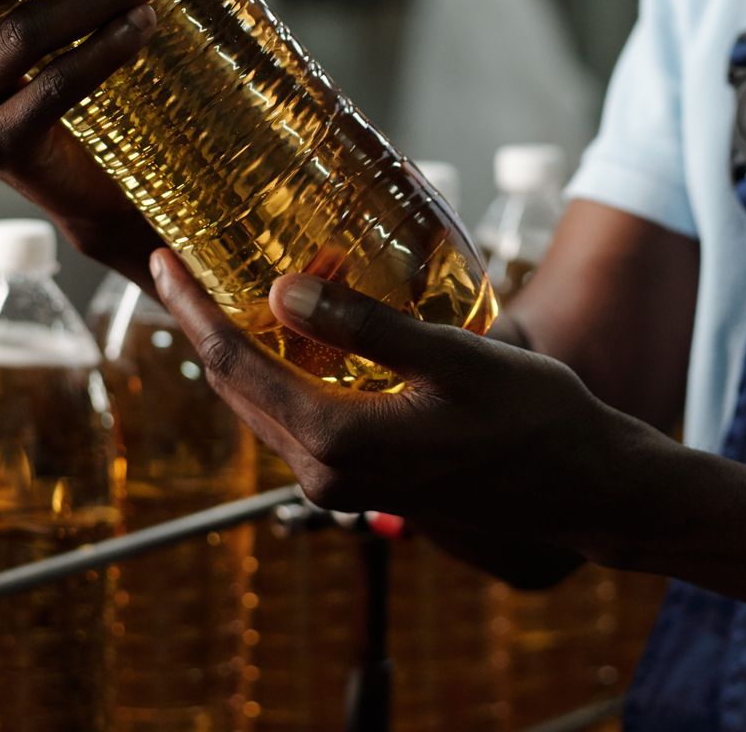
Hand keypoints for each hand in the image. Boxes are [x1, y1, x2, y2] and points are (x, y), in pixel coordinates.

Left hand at [149, 249, 668, 564]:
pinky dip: (283, 373)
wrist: (581, 485)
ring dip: (244, 349)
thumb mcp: (453, 357)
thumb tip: (283, 291)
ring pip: (267, 406)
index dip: (193, 310)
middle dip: (205, 326)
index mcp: (338, 441)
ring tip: (225, 289)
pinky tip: (291, 335)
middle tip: (181, 265)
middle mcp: (327, 471)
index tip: (164, 261)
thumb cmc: (533, 418)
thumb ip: (366, 327)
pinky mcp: (366, 477)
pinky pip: (301, 418)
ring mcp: (344, 481)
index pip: (238, 367)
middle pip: (240, 389)